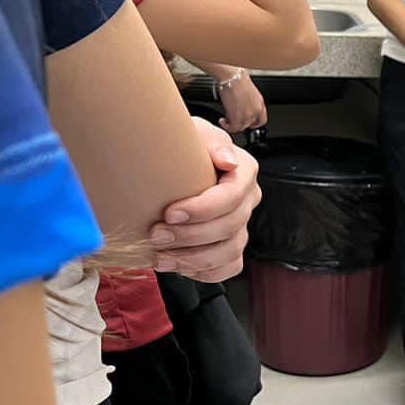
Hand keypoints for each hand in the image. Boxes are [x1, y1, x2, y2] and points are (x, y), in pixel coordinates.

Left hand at [148, 118, 260, 281]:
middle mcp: (247, 200)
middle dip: (191, 236)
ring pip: (229, 251)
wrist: (171, 164)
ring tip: (161, 255)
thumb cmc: (181, 147)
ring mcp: (241, 226)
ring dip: (192, 258)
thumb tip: (227, 160)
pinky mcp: (231, 247)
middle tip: (157, 234)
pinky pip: (228, 268)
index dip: (202, 209)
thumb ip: (210, 141)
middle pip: (230, 227)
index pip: (232, 196)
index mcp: (244, 171)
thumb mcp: (192, 132)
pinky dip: (204, 272)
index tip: (170, 213)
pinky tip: (179, 265)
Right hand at [216, 71, 266, 132]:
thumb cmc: (237, 79)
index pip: (261, 121)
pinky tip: (222, 121)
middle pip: (250, 124)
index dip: (253, 123)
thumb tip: (241, 108)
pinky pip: (233, 128)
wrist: (231, 77)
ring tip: (226, 120)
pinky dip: (227, 126)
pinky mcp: (237, 118)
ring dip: (232, 125)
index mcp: (260, 104)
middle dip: (240, 122)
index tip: (248, 123)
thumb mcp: (248, 93)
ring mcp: (248, 115)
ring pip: (241, 127)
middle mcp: (256, 110)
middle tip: (232, 118)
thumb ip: (248, 103)